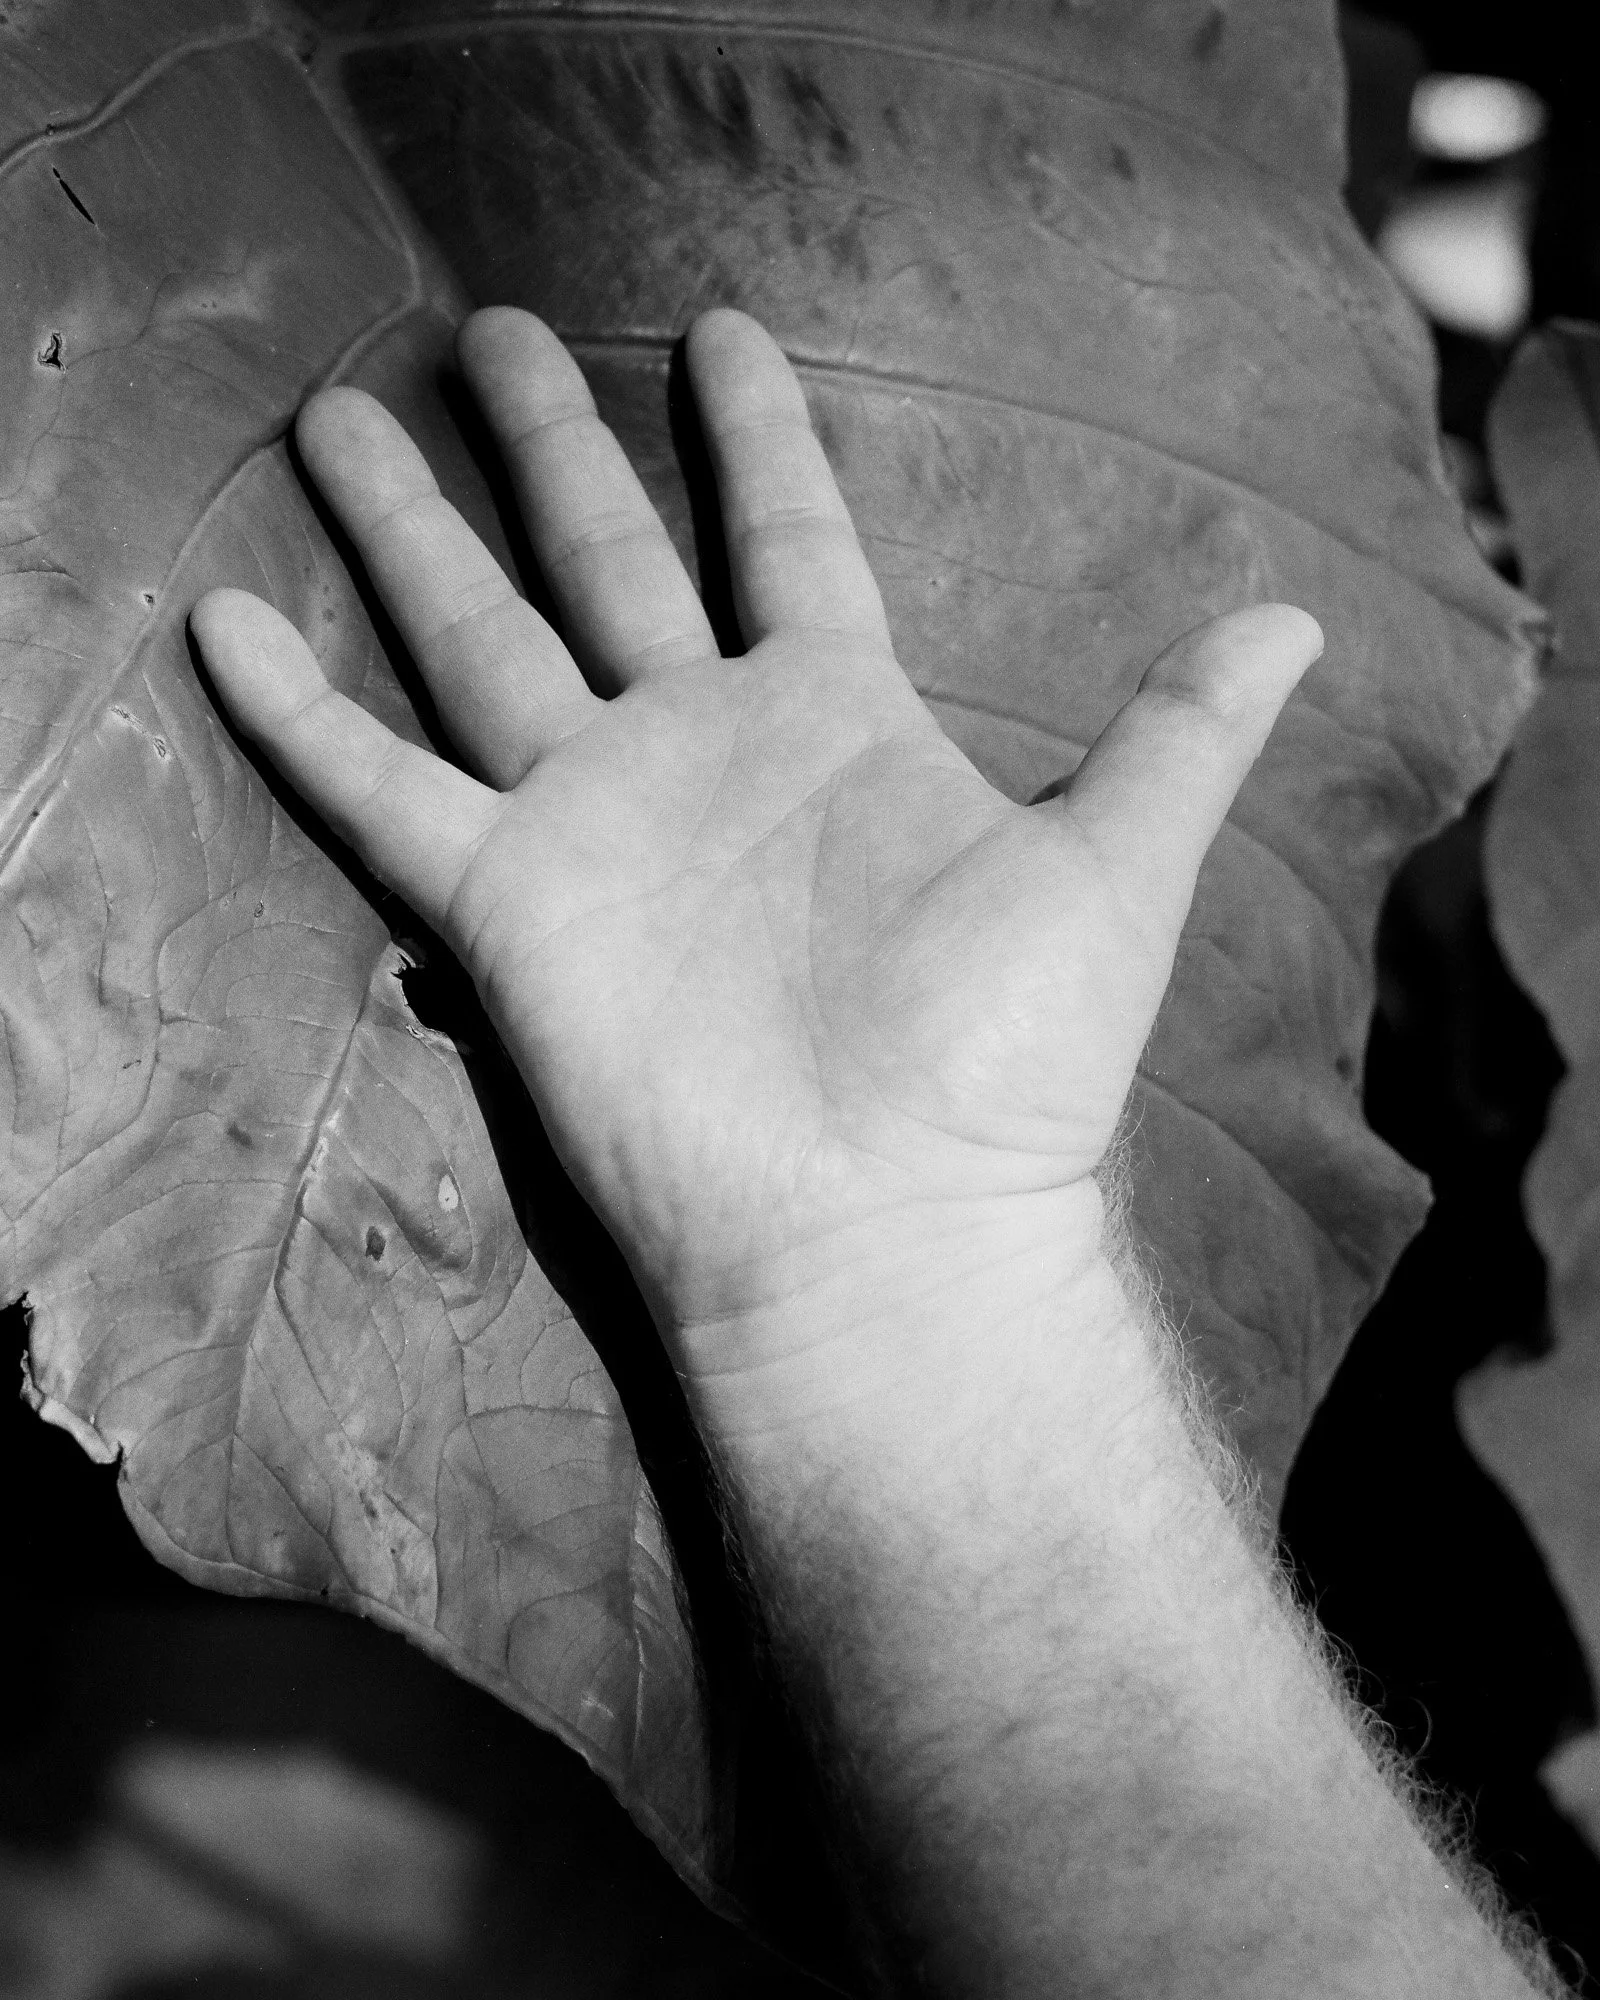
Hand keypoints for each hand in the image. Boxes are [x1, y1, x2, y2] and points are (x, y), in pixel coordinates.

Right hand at [191, 306, 1319, 1438]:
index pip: (789, 539)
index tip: (722, 330)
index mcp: (836, 719)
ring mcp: (596, 820)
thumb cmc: (1007, 1065)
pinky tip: (227, 623)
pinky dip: (303, 716)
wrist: (885, 1226)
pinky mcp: (509, 901)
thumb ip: (1176, 733)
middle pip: (602, 562)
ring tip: (339, 419)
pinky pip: (380, 788)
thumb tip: (1295, 618)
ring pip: (476, 641)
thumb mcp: (1113, 869)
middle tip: (488, 333)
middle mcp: (700, 750)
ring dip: (408, 536)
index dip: (758, 440)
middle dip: (548, 449)